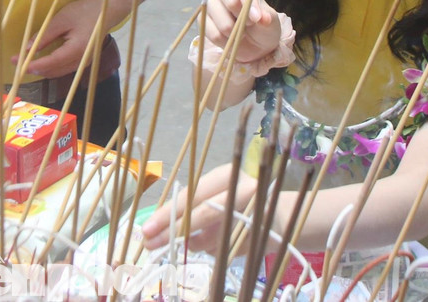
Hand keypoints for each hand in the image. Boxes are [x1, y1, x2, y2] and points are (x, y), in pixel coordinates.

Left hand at [20, 0, 120, 78]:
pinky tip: (40, 60)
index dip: (32, 64)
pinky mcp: (83, 60)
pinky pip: (63, 68)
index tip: (17, 63)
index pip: (51, 63)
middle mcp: (81, 61)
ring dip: (41, 69)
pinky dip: (50, 66)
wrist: (106, 10)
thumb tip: (28, 49)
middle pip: (53, 71)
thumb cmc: (84, 11)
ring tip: (25, 62)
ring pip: (57, 72)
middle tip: (17, 62)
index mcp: (77, 50)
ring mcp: (83, 62)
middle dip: (34, 68)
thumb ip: (45, 36)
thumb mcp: (61, 20)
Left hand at [140, 164, 261, 250]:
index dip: (167, 214)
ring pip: (210, 238)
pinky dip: (211, 250)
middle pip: (201, 215)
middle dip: (173, 232)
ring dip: (192, 244)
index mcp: (225, 176)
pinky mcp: (257, 237)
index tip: (146, 228)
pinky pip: (221, 250)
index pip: (191, 196)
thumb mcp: (216, 194)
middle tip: (150, 244)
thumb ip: (191, 206)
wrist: (281, 219)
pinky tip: (216, 243)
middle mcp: (240, 192)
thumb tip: (156, 227)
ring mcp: (251, 215)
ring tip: (184, 243)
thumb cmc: (239, 202)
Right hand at [206, 0, 282, 65]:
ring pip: (220, 18)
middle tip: (250, 25)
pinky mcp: (203, 20)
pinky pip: (213, 33)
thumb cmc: (263, 26)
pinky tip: (231, 39)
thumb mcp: (271, 22)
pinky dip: (225, 41)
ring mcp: (210, 3)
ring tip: (242, 33)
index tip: (256, 18)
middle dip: (240, 16)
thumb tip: (263, 18)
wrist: (255, 45)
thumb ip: (267, 18)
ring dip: (234, 32)